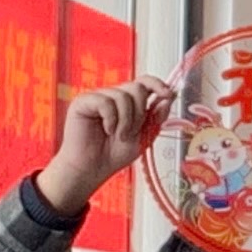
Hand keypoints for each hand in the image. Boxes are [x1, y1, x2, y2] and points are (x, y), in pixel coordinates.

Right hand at [36, 79, 166, 221]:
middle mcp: (113, 96)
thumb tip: (168, 98)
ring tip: (118, 136)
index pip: (144, 82)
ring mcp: (97, 97)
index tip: (168, 95)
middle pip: (137, 88)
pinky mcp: (83, 102)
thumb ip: (157, 117)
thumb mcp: (144, 136)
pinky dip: (111, 119)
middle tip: (131, 133)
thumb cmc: (113, 154)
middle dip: (140, 114)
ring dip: (126, 121)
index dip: (157, 84)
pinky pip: (105, 102)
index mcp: (128, 102)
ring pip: (123, 96)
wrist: (93, 169)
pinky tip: (106, 130)